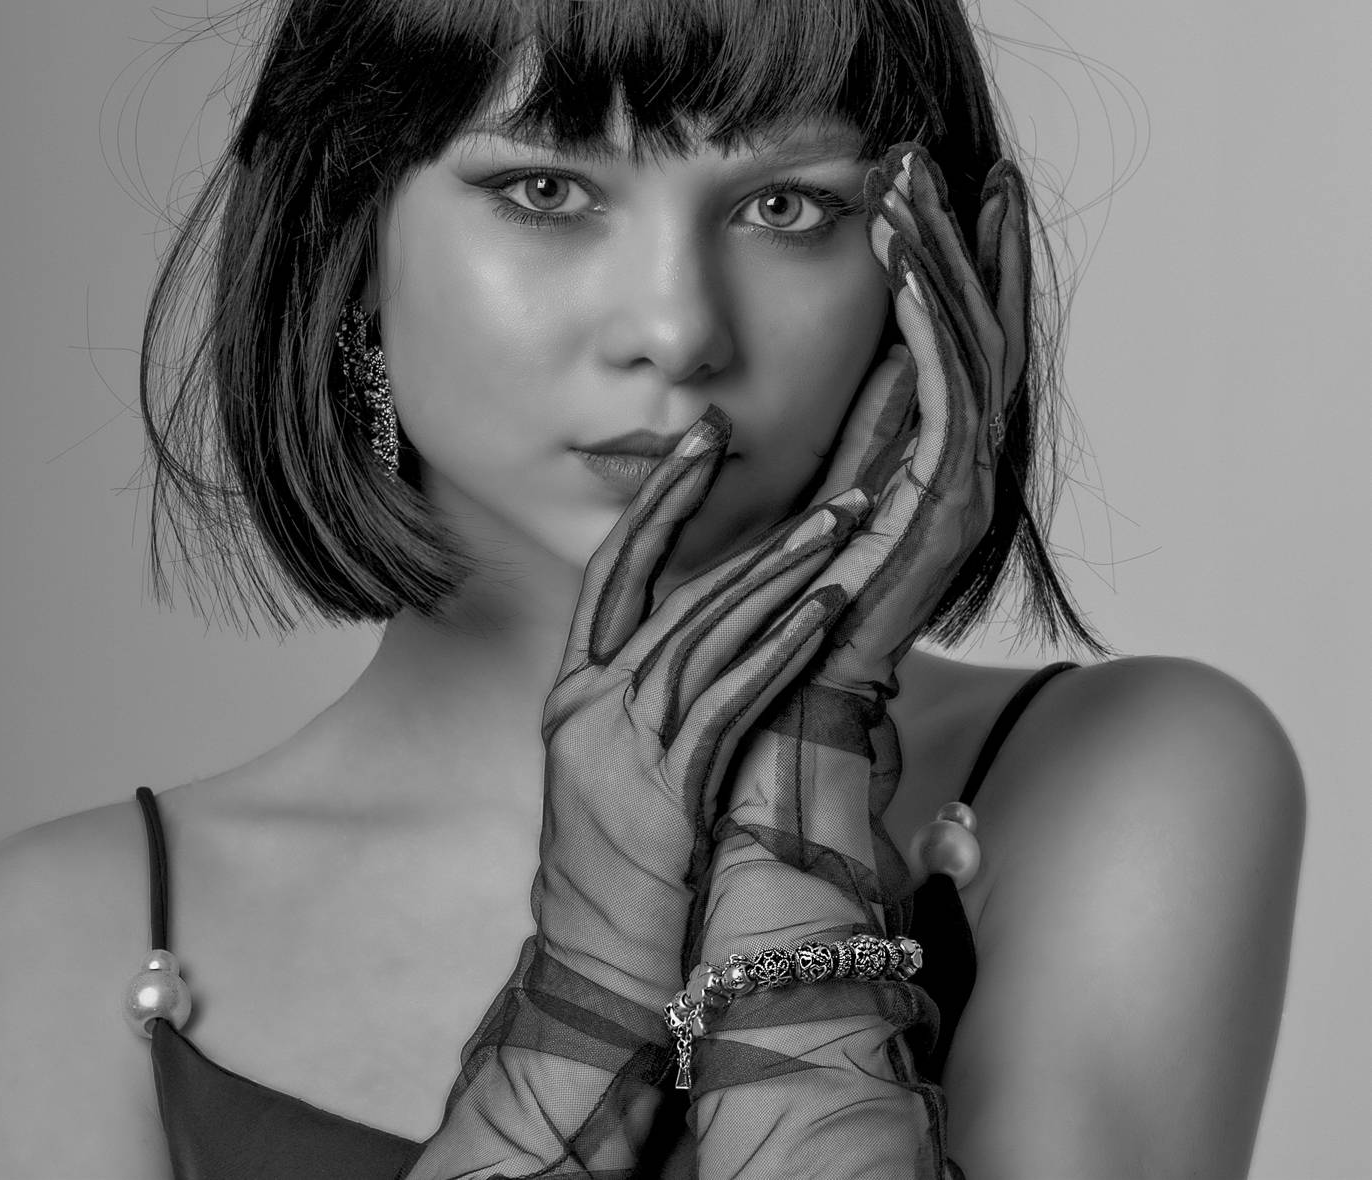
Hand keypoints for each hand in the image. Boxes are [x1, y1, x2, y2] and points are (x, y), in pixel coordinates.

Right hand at [532, 410, 875, 1008]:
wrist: (591, 965)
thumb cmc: (613, 868)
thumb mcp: (605, 767)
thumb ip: (641, 699)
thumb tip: (698, 636)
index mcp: (571, 694)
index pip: (612, 572)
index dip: (658, 504)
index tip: (699, 443)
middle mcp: (586, 706)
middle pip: (665, 589)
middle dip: (725, 514)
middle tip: (783, 459)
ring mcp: (619, 747)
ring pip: (704, 635)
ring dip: (778, 576)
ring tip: (837, 527)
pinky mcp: (664, 791)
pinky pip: (729, 703)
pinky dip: (778, 653)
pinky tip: (822, 614)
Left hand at [705, 142, 1029, 952]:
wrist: (756, 734)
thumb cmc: (741, 625)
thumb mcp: (766, 512)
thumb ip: (801, 452)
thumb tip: (800, 382)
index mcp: (904, 471)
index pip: (938, 346)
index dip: (937, 265)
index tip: (917, 184)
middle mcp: (942, 476)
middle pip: (970, 336)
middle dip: (954, 243)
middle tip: (935, 156)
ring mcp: (951, 496)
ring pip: (969, 352)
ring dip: (947, 263)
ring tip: (924, 180)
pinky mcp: (943, 518)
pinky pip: (950, 398)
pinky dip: (933, 323)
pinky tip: (909, 256)